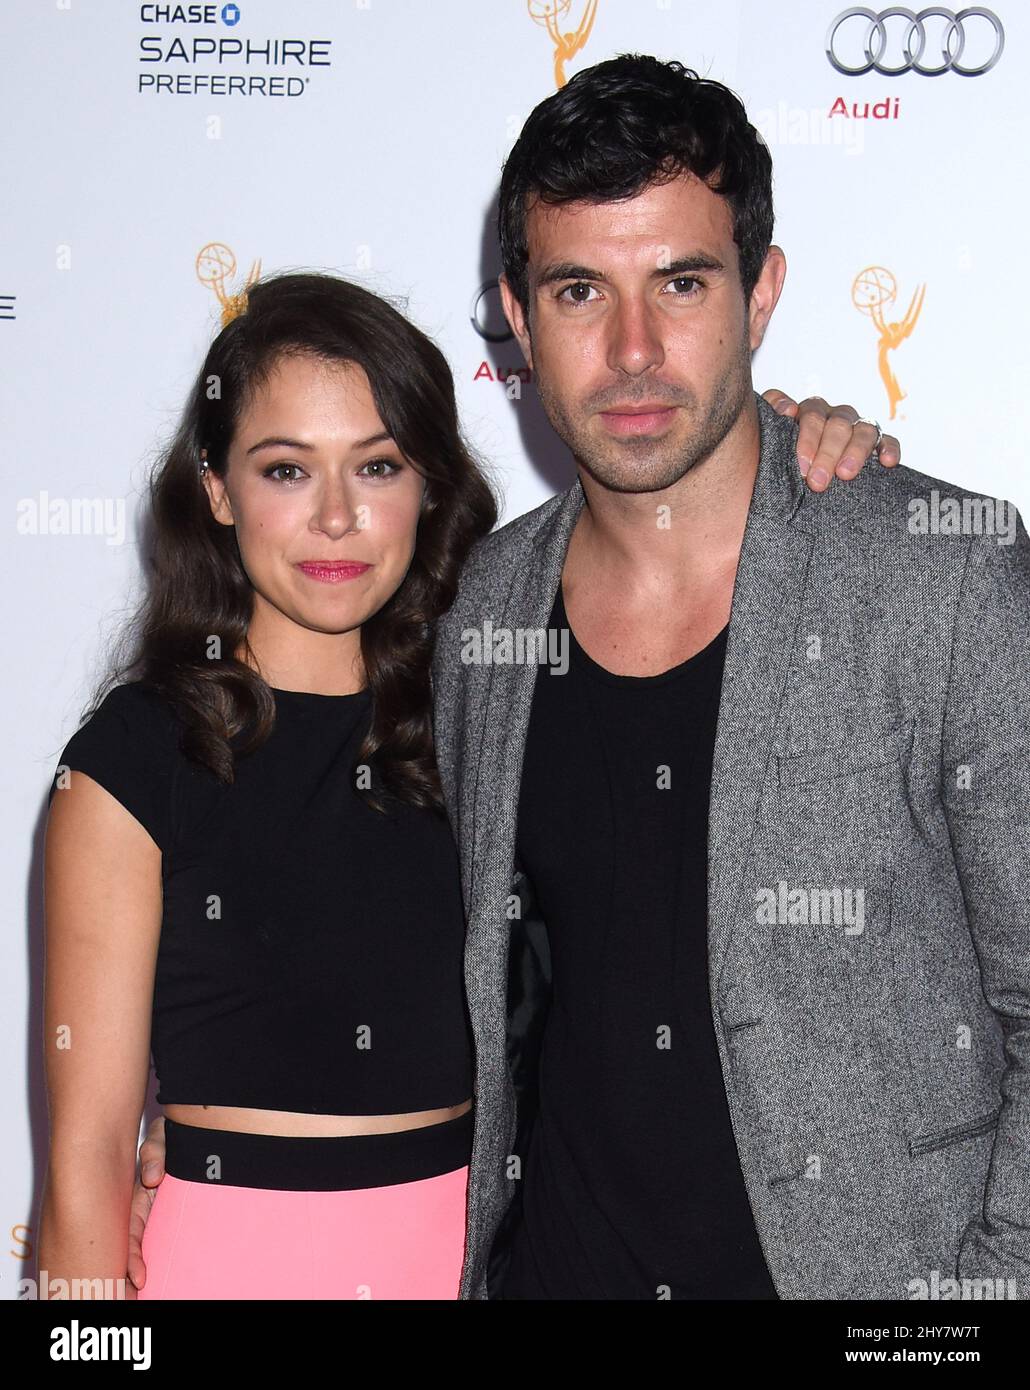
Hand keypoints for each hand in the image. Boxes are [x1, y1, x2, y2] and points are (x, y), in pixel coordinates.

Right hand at [127, 1114, 165, 1294]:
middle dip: (130, 1277)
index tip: (140, 1278)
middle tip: (136, 1298)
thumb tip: (152, 1175)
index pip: (131, 1236)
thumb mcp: (162, 1138)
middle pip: (132, 1251)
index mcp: (137, 1199)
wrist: (193, 1138)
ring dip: (141, 1276)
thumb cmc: (173, 1138)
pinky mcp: (171, 1224)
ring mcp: (157, 1220)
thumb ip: (156, 1150)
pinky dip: (155, 1268)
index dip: (132, 1259)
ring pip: (147, 1253)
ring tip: (144, 1298)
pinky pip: (162, 1248)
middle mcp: (144, 1214)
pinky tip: (158, 1284)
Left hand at [762, 390, 899, 491]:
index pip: (811, 414)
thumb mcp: (770, 435)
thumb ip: (773, 412)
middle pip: (837, 425)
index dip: (807, 437)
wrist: (801, 474)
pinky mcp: (878, 443)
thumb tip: (787, 409)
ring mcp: (857, 428)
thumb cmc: (783, 454)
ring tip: (845, 474)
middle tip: (817, 482)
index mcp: (810, 412)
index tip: (802, 465)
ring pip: (864, 430)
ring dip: (855, 452)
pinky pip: (888, 440)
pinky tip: (888, 462)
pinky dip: (889, 449)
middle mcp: (835, 417)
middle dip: (827, 453)